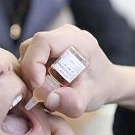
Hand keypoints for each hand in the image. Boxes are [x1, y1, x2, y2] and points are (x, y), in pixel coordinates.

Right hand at [17, 25, 134, 117]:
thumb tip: (50, 99)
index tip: (37, 87)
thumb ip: (74, 102)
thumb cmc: (100, 88)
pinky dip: (32, 72)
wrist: (107, 81)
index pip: (43, 42)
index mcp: (77, 40)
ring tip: (43, 91)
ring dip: (29, 73)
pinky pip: (31, 56)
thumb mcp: (91, 98)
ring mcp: (56, 37)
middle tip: (38, 93)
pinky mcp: (50, 46)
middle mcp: (65, 33)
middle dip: (29, 72)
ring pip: (28, 52)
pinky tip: (44, 85)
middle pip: (31, 46)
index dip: (33, 64)